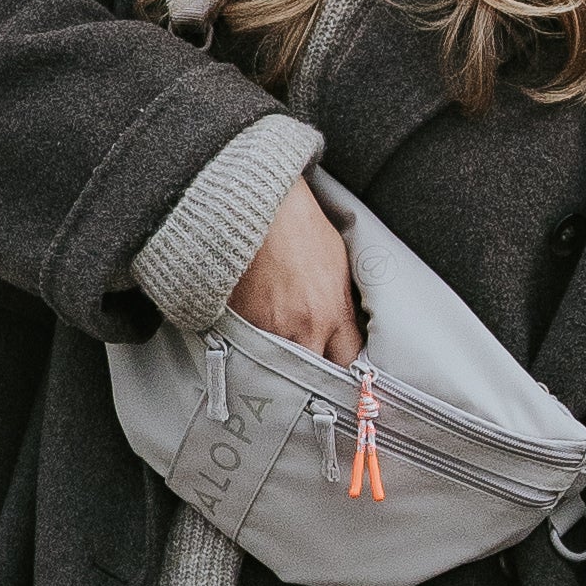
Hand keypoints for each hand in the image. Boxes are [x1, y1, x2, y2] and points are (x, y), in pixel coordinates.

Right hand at [229, 175, 361, 362]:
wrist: (259, 206)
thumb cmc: (301, 226)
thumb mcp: (338, 263)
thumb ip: (342, 303)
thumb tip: (345, 325)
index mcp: (333, 313)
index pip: (348, 363)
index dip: (346, 371)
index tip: (342, 372)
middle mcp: (303, 327)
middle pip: (313, 377)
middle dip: (314, 379)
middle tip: (312, 379)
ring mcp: (267, 328)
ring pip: (278, 370)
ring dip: (281, 369)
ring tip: (281, 367)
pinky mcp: (237, 322)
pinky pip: (247, 351)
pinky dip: (251, 353)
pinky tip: (253, 349)